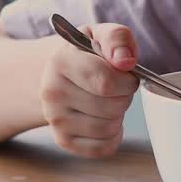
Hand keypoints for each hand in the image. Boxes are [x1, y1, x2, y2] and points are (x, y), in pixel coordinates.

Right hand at [38, 22, 138, 157]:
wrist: (57, 73)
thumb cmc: (87, 54)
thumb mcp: (100, 34)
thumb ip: (117, 38)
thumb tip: (125, 61)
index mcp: (61, 62)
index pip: (106, 82)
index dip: (127, 81)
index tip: (126, 75)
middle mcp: (53, 93)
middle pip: (111, 107)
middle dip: (125, 97)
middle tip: (117, 87)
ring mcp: (56, 120)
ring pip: (109, 128)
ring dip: (119, 115)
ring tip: (109, 100)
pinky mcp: (64, 140)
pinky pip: (103, 148)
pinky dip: (113, 135)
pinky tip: (105, 118)